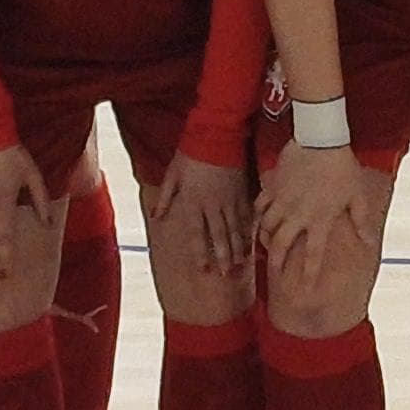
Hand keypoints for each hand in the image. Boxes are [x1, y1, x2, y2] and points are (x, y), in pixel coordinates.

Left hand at [145, 156, 252, 279]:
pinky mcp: (242, 191)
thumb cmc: (190, 154)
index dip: (201, 252)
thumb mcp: (172, 174)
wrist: (216, 135)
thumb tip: (157, 217)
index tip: (204, 269)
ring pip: (235, 228)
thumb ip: (165, 197)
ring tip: (240, 263)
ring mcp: (230, 199)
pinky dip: (249, 229)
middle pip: (220, 236)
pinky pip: (246, 214)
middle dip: (223, 256)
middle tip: (226, 274)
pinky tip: (251, 240)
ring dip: (238, 247)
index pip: (198, 233)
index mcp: (194, 202)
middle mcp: (213, 205)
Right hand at [255, 142, 378, 289]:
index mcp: (320, 220)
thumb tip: (368, 242)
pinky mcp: (272, 186)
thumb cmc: (343, 167)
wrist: (320, 138)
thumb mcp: (357, 195)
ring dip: (264, 239)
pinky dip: (257, 214)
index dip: (309, 272)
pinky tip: (258, 219)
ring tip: (265, 245)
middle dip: (275, 262)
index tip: (305, 287)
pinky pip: (259, 205)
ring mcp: (282, 201)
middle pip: (280, 245)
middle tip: (274, 272)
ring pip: (265, 227)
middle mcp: (297, 215)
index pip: (313, 254)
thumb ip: (361, 221)